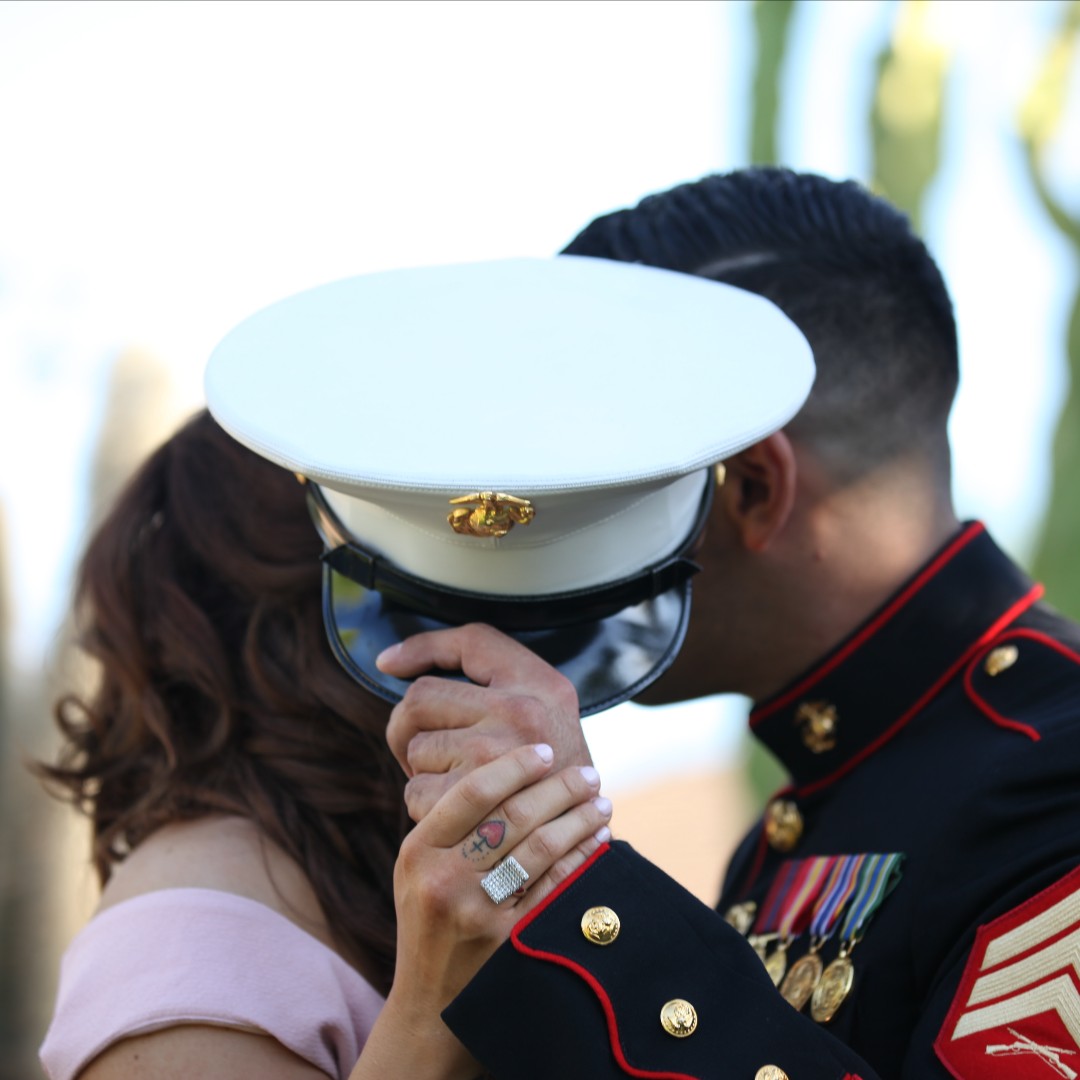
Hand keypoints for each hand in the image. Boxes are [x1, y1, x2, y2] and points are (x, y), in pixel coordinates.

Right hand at [352, 743, 611, 1078]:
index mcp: (418, 850)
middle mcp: (444, 879)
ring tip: (601, 802)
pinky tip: (598, 840)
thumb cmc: (430, 917)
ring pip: (541, 848)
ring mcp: (478, 913)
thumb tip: (509, 764)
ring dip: (579, 819)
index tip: (545, 750)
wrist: (429, 1002)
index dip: (515, 765)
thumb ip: (452, 821)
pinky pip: (556, 886)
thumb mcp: (419, 867)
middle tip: (589, 773)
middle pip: (515, 816)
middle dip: (560, 788)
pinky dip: (582, 857)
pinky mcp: (510, 941)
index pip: (474, 792)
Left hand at [379, 624, 593, 820]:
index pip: (463, 645)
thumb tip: (386, 660)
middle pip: (419, 702)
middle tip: (428, 744)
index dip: (419, 655)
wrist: (582, 825)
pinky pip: (419, 793)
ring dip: (422, 768)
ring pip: (416, 751)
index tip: (391, 666)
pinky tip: (452, 803)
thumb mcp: (538, 691)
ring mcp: (499, 759)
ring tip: (451, 776)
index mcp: (536, 681)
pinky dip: (426, 801)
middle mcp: (520, 714)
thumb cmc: (547, 753)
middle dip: (409, 726)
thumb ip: (470, 657)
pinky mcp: (480, 804)